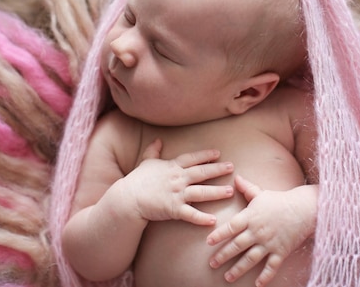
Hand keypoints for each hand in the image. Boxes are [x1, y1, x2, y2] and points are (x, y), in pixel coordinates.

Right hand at [120, 138, 234, 225]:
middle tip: (232, 167)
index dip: (205, 155)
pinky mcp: (174, 209)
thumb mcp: (145, 162)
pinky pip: (191, 214)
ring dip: (216, 192)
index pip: (192, 159)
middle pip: (201, 173)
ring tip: (229, 192)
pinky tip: (213, 220)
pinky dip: (202, 218)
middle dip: (217, 170)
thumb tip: (157, 140)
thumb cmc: (137, 180)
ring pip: (201, 193)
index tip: (218, 153)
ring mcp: (177, 194)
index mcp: (172, 167)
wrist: (128, 198)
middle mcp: (177, 179)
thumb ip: (153, 151)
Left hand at [206, 175, 317, 286]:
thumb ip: (247, 188)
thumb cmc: (280, 200)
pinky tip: (258, 284)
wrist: (303, 208)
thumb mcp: (261, 193)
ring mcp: (269, 243)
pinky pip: (272, 266)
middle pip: (237, 245)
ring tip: (227, 277)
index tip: (208, 242)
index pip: (231, 227)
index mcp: (250, 217)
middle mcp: (257, 231)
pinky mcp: (280, 251)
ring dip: (238, 269)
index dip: (219, 234)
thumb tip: (236, 178)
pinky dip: (265, 276)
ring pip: (250, 259)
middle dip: (223, 256)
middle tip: (212, 264)